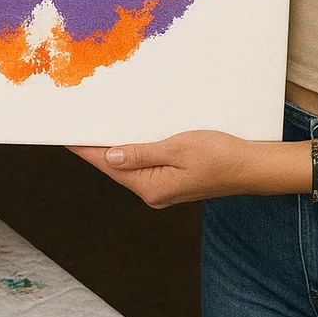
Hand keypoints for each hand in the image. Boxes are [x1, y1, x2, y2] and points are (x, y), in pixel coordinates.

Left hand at [66, 130, 258, 208]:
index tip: (66, 135)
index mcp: (151, 187)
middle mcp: (153, 192)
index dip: (87, 149)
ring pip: (130, 165)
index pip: (110, 165)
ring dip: (116, 147)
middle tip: (78, 124)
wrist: (250, 167)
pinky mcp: (174, 180)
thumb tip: (109, 155)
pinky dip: (134, 149)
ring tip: (97, 128)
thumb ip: (142, 153)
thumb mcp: (178, 148)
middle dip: (97, 146)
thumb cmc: (220, 155)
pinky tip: (130, 137)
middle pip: (116, 167)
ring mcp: (163, 188)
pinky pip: (145, 164)